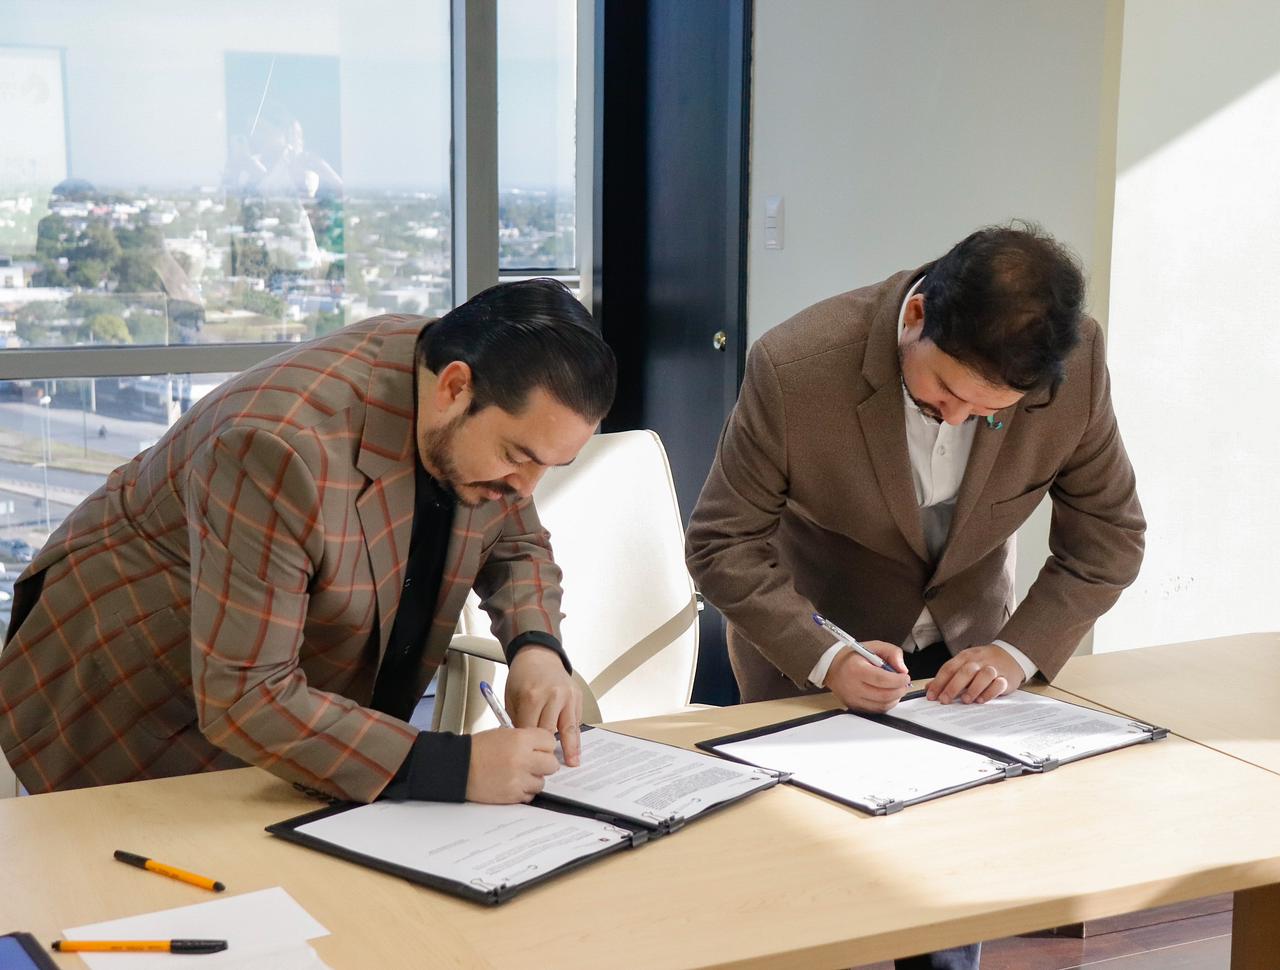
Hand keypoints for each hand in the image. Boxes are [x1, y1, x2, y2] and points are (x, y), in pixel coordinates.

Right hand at [465, 727, 559, 802]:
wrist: (459, 767)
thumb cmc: (478, 750)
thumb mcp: (504, 734)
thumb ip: (526, 739)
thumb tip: (542, 746)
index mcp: (520, 740)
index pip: (550, 742)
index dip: (546, 745)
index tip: (542, 748)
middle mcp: (522, 759)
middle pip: (551, 764)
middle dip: (545, 763)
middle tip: (536, 762)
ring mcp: (518, 779)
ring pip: (542, 782)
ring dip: (534, 779)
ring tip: (520, 773)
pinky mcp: (512, 795)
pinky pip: (530, 795)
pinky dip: (524, 791)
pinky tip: (514, 783)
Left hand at [506, 645, 582, 765]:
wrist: (538, 656)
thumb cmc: (522, 678)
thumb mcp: (511, 699)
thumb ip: (517, 721)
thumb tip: (520, 745)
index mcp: (532, 697)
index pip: (531, 731)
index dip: (529, 748)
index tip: (530, 760)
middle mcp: (552, 696)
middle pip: (551, 732)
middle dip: (548, 750)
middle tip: (547, 766)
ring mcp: (567, 696)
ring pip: (569, 728)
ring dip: (571, 747)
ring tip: (573, 762)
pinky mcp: (577, 696)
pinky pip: (576, 720)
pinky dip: (575, 734)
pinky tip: (575, 747)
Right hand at [824, 640, 911, 713]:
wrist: (832, 666)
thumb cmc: (853, 656)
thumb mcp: (873, 646)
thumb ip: (891, 652)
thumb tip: (902, 669)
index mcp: (856, 669)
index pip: (881, 679)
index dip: (898, 680)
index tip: (905, 677)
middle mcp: (853, 687)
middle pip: (884, 695)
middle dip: (899, 690)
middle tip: (904, 683)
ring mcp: (853, 699)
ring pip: (882, 705)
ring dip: (895, 698)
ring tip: (896, 689)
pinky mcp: (854, 707)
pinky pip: (876, 710)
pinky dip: (886, 704)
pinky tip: (887, 695)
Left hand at [925, 644, 1024, 703]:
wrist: (1010, 655)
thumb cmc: (982, 662)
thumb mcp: (964, 664)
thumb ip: (947, 676)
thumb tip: (928, 689)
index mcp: (965, 657)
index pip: (949, 668)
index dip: (938, 682)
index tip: (931, 696)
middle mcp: (979, 661)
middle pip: (965, 671)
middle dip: (953, 687)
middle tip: (944, 700)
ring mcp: (993, 668)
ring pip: (984, 675)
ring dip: (973, 689)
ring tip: (965, 700)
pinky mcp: (1006, 678)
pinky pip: (998, 684)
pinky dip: (989, 693)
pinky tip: (981, 700)